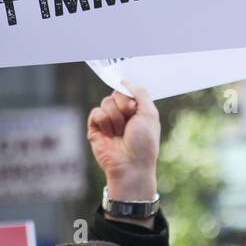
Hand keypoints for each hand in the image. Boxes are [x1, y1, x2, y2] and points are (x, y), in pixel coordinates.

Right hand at [88, 82, 159, 223]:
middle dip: (123, 106)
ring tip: (120, 133)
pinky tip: (109, 135)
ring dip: (115, 118)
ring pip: (105, 103)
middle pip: (115, 93)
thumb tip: (125, 81)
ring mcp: (108, 121)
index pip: (126, 89)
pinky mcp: (95, 128)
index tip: (134, 108)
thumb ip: (140, 93)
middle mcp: (122, 113)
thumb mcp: (149, 113)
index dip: (129, 96)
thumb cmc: (143, 143)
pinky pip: (95, 113)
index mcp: (136, 109)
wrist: (130, 165)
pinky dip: (104, 122)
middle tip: (129, 122)